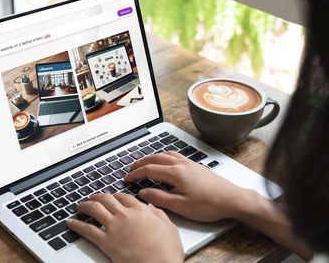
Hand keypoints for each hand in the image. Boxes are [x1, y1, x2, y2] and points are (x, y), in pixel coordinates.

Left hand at [67, 193, 183, 262]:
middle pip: (107, 199)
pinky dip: (77, 225)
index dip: (116, 195)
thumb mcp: (169, 228)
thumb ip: (159, 215)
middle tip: (93, 197)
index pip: (124, 197)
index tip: (112, 196)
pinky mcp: (106, 242)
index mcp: (141, 210)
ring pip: (95, 209)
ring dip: (85, 205)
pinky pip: (88, 230)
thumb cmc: (166, 251)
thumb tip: (152, 208)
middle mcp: (125, 215)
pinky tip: (71, 222)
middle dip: (98, 196)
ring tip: (80, 206)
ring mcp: (114, 227)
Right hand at [124, 151, 248, 221]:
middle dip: (141, 162)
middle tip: (131, 168)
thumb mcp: (181, 206)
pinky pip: (175, 155)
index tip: (128, 179)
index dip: (136, 174)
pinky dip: (164, 156)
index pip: (149, 170)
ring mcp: (189, 163)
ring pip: (165, 154)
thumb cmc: (210, 204)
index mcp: (176, 173)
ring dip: (152, 157)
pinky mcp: (195, 165)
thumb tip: (144, 193)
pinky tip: (165, 162)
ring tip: (145, 163)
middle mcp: (182, 164)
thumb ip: (160, 199)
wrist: (232, 199)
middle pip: (155, 158)